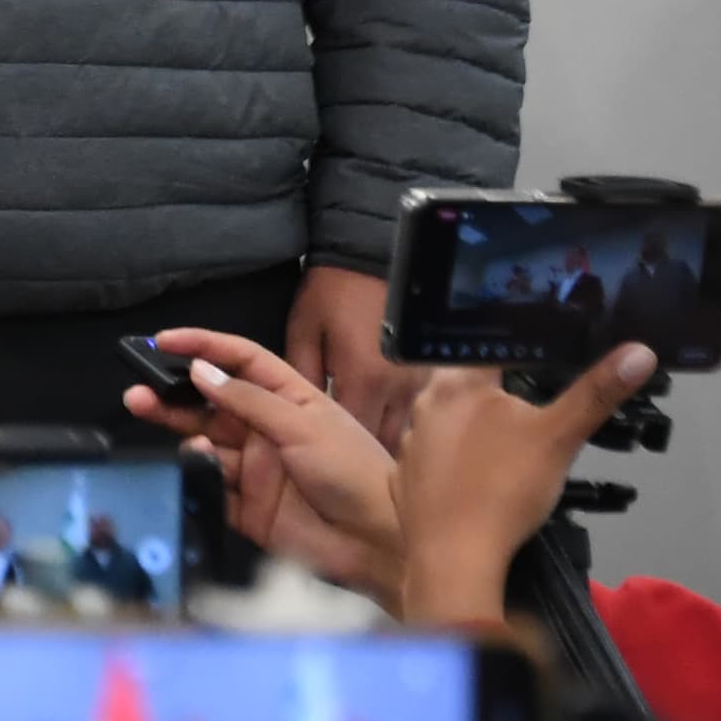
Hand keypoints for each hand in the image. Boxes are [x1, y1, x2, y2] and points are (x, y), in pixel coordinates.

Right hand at [120, 326, 401, 601]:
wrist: (380, 544)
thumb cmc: (355, 472)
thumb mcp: (304, 425)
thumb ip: (248, 400)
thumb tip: (201, 371)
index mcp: (289, 400)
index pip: (239, 362)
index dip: (203, 347)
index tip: (163, 342)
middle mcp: (267, 431)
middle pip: (211, 404)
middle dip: (173, 395)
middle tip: (138, 393)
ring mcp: (255, 469)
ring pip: (203, 443)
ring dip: (180, 432)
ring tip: (154, 421)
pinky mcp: (246, 507)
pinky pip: (210, 485)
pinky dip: (195, 473)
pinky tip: (195, 462)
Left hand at [286, 263, 421, 446]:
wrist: (372, 257)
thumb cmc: (332, 293)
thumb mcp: (303, 331)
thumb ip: (299, 375)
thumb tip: (289, 415)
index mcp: (366, 380)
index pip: (351, 438)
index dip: (333, 455)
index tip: (313, 462)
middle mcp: (400, 390)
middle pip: (382, 444)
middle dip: (360, 460)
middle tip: (337, 463)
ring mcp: (421, 386)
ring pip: (403, 436)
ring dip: (381, 448)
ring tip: (358, 454)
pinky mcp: (431, 379)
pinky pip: (415, 420)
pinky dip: (398, 430)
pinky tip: (379, 429)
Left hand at [392, 343, 656, 627]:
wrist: (456, 555)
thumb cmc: (505, 488)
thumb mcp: (560, 437)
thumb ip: (596, 393)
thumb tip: (639, 352)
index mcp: (457, 383)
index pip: (490, 349)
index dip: (519, 353)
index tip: (540, 363)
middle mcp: (424, 403)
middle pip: (468, 385)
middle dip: (499, 395)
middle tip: (532, 413)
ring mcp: (409, 440)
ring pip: (448, 421)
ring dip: (475, 427)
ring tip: (508, 446)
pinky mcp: (404, 476)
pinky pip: (433, 458)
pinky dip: (455, 463)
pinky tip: (478, 477)